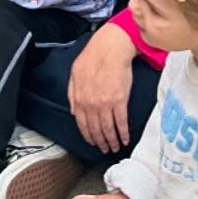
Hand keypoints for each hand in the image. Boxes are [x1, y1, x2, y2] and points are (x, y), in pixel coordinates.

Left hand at [68, 19, 136, 152]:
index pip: (82, 124)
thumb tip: (74, 113)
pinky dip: (123, 133)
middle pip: (96, 129)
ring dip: (112, 141)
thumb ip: (72, 95)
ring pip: (108, 128)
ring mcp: (106, 104)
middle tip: (105, 149)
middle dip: (100, 142)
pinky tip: (125, 139)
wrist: (110, 48)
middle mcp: (91, 104)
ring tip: (115, 147)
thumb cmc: (93, 57)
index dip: (88, 136)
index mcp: (80, 98)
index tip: (93, 142)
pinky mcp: (120, 101)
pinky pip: (121, 122)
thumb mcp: (75, 74)